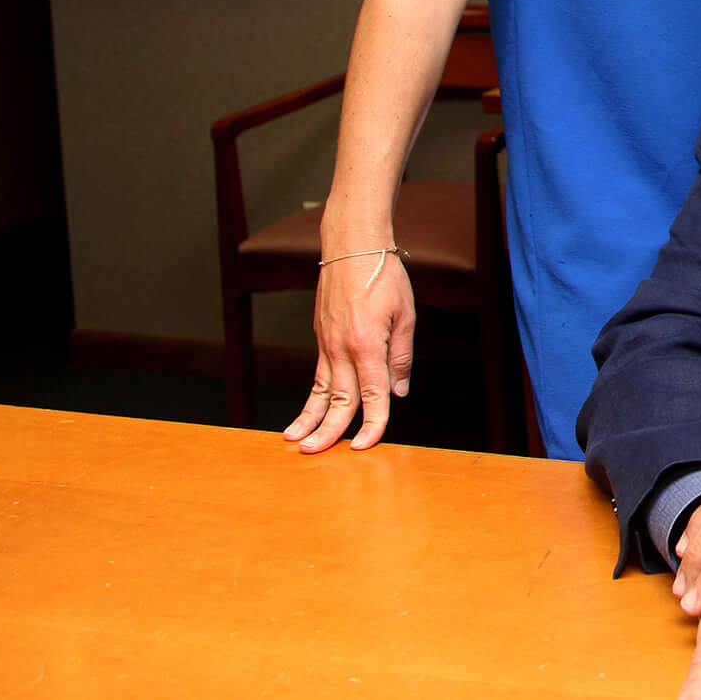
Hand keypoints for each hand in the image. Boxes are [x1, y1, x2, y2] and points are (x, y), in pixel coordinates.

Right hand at [281, 247, 413, 451]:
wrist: (353, 246)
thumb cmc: (384, 275)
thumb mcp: (406, 315)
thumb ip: (401, 356)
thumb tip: (398, 391)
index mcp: (366, 344)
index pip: (371, 395)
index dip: (372, 424)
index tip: (365, 445)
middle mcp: (342, 348)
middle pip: (337, 399)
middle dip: (328, 431)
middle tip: (316, 455)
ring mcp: (327, 342)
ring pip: (319, 389)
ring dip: (308, 418)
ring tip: (295, 441)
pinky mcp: (321, 336)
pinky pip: (318, 373)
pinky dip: (311, 395)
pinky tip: (307, 411)